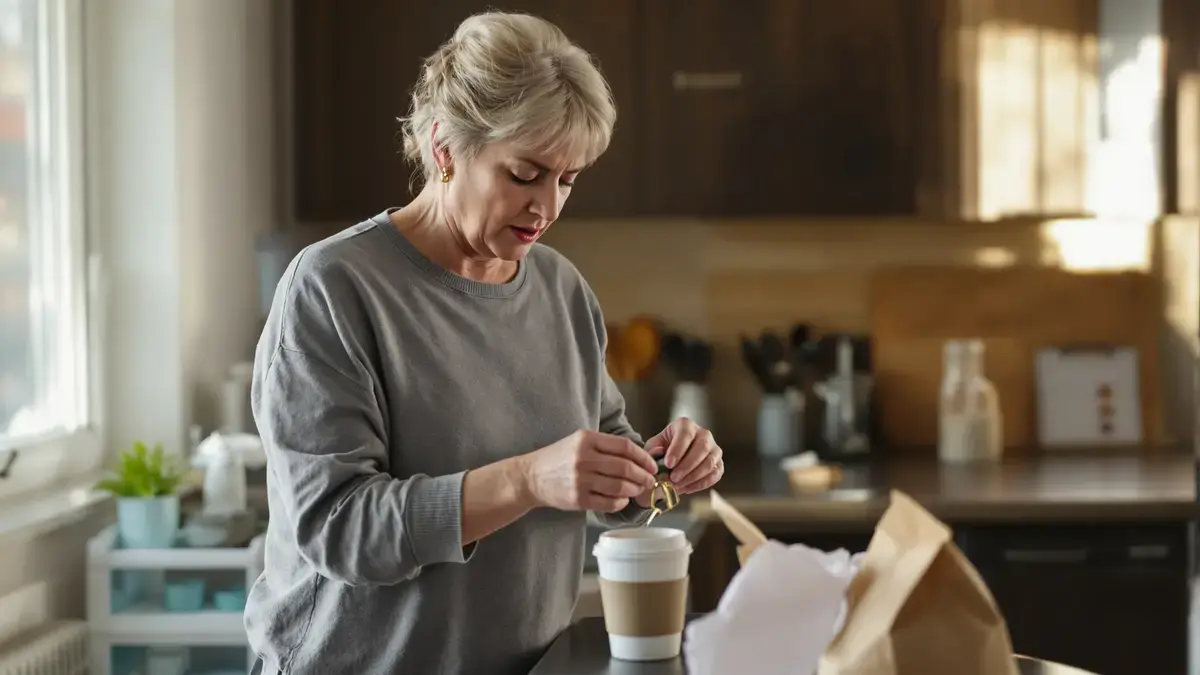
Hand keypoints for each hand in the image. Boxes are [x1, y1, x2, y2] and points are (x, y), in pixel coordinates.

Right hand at [521, 429, 657, 512]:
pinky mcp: (578, 499)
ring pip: (619, 486)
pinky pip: (608, 502)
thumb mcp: (579, 441)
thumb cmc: (559, 458)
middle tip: (650, 481)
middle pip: (625, 467)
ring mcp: (580, 480)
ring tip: (637, 490)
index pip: (625, 447)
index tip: (651, 465)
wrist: (531, 476)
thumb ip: (605, 446)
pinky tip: (622, 500)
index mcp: (587, 439)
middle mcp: (584, 458)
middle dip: (643, 476)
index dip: (643, 457)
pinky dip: (620, 503)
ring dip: (634, 490)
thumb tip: (638, 457)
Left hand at [643, 417, 723, 495]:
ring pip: (710, 462)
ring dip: (693, 476)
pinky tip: (687, 488)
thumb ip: (653, 449)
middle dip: (687, 465)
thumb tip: (658, 452)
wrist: (674, 459)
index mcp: (686, 425)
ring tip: (677, 486)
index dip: (678, 449)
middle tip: (673, 478)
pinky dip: (701, 484)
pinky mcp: (719, 464)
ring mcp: (714, 449)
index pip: (686, 433)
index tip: (668, 464)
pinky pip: (715, 474)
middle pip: (702, 447)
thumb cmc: (663, 449)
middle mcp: (704, 434)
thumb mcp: (654, 446)